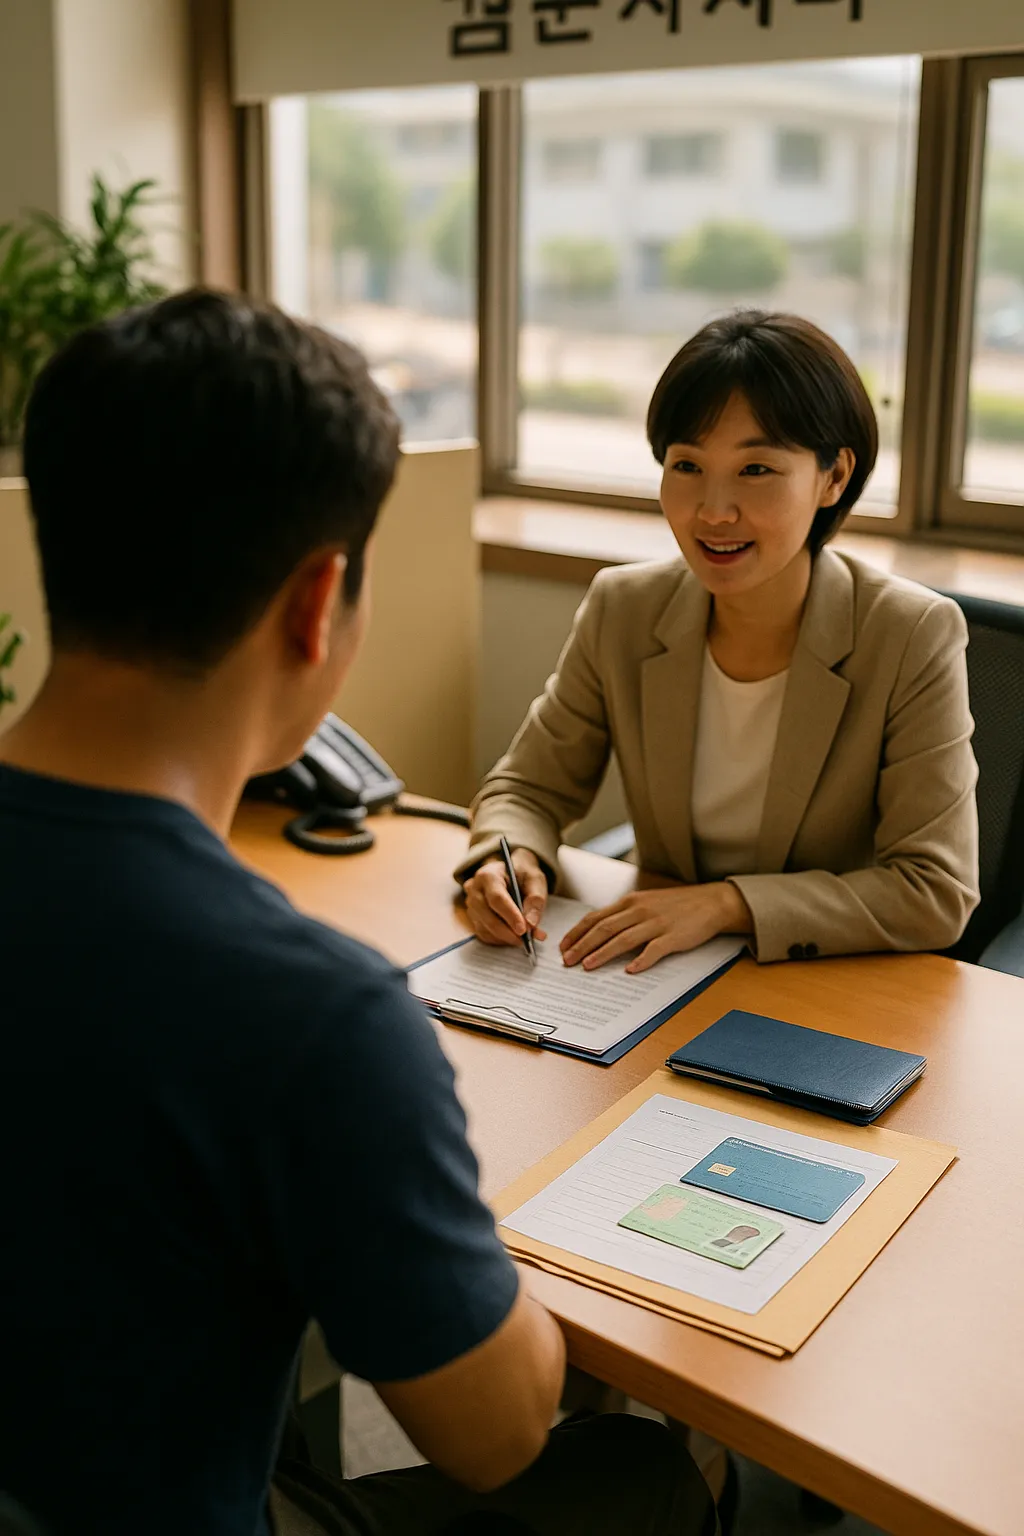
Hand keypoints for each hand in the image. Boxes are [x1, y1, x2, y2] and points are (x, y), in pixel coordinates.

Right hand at [463, 847, 548, 947]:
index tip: (524, 930)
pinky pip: (484, 934)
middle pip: (488, 916)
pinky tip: (515, 936)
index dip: (510, 916)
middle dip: (508, 931)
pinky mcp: (473, 917)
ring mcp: (471, 905)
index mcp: (488, 875)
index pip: (496, 898)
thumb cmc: (523, 874)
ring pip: (485, 928)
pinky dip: (500, 939)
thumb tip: (531, 924)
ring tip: (527, 937)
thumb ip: (535, 900)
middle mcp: (474, 889)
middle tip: (527, 939)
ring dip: (506, 937)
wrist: (513, 873)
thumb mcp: (535, 880)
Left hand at [560, 882, 750, 974]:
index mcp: (630, 902)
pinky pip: (654, 950)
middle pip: (604, 929)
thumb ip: (623, 915)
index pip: (596, 917)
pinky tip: (630, 970)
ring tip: (587, 966)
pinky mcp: (674, 936)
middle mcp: (640, 910)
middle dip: (582, 945)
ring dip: (603, 953)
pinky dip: (641, 960)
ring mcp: (657, 923)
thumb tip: (597, 931)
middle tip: (567, 961)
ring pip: (623, 939)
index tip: (563, 946)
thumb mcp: (645, 902)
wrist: (711, 902)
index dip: (577, 933)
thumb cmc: (676, 905)